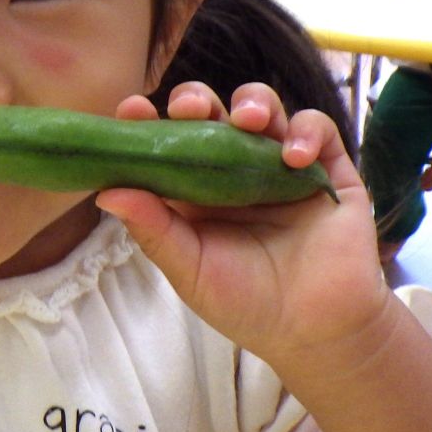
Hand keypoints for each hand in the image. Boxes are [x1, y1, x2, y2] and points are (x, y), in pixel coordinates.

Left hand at [96, 82, 391, 367]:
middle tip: (191, 109)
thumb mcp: (189, 269)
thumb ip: (153, 230)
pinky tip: (293, 157)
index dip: (149, 121)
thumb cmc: (242, 301)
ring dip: (253, 103)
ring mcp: (278, 165)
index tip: (133, 109)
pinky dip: (305, 132)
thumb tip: (105, 193)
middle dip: (197, 99)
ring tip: (247, 121)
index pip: (167, 141)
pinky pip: (318, 130)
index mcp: (193, 188)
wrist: (314, 331)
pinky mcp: (326, 170)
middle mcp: (233, 168)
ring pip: (262, 108)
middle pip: (211, 113)